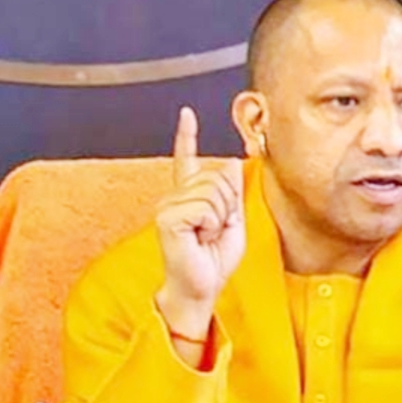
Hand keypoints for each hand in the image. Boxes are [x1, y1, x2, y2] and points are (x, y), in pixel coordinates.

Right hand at [155, 107, 245, 336]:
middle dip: (229, 205)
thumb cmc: (214, 261)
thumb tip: (230, 162)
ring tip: (206, 236)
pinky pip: (205, 207)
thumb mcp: (234, 223)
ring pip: (214, 191)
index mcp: (188, 197)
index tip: (187, 114)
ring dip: (220, 218)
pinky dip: (211, 224)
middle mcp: (174, 197)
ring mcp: (168, 205)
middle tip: (215, 231)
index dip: (187, 136)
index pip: (187, 160)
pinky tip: (198, 237)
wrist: (202, 287)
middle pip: (217, 177)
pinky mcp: (167, 216)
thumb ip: (233, 193)